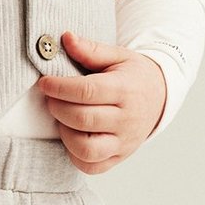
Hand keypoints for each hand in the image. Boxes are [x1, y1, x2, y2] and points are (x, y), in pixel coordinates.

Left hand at [37, 33, 166, 173]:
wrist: (159, 97)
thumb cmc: (132, 75)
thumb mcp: (117, 56)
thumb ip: (90, 49)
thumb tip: (65, 38)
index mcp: (126, 90)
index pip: (88, 91)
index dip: (60, 88)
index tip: (45, 83)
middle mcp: (127, 119)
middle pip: (83, 119)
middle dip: (58, 108)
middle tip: (50, 98)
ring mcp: (124, 142)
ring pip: (87, 149)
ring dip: (65, 133)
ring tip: (62, 118)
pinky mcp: (119, 157)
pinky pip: (92, 166)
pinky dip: (75, 155)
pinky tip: (72, 136)